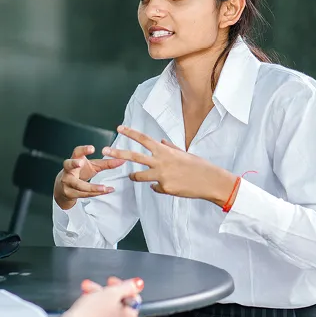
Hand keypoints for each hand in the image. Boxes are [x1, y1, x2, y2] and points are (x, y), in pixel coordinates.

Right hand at [52, 277, 141, 316]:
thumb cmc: (89, 314)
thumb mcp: (110, 293)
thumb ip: (127, 287)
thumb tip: (138, 284)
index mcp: (128, 316)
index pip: (133, 298)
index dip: (123, 286)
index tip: (111, 281)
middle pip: (118, 303)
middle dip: (105, 291)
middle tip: (94, 286)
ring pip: (107, 309)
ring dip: (97, 297)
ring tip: (85, 293)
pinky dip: (93, 309)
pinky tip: (84, 304)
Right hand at [53, 145, 125, 210]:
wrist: (63, 188)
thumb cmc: (79, 173)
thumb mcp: (93, 166)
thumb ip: (106, 164)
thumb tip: (122, 160)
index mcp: (75, 160)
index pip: (77, 152)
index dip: (83, 150)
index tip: (92, 148)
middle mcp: (68, 170)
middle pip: (68, 165)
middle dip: (74, 163)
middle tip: (80, 163)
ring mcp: (67, 182)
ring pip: (78, 184)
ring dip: (92, 187)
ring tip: (104, 187)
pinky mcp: (69, 192)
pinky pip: (83, 194)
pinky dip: (95, 193)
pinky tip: (105, 191)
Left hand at [103, 126, 236, 205]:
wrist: (210, 181)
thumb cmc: (199, 166)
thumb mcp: (184, 153)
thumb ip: (170, 147)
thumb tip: (161, 141)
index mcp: (165, 150)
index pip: (144, 139)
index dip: (130, 133)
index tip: (119, 128)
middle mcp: (160, 161)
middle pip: (134, 156)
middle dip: (118, 152)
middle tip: (104, 150)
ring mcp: (161, 175)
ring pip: (138, 176)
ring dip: (133, 175)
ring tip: (130, 175)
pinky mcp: (164, 187)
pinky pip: (154, 187)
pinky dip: (157, 187)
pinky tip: (166, 187)